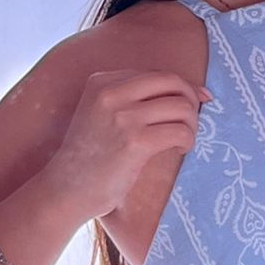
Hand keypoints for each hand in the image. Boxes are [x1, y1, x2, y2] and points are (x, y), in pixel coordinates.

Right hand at [48, 68, 213, 218]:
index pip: (157, 74)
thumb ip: (135, 99)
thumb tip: (195, 92)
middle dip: (191, 101)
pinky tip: (180, 150)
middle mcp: (111, 93)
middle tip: (191, 122)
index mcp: (102, 81)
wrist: (66, 190)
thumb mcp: (102, 114)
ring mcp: (123, 116)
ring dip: (191, 125)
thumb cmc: (91, 157)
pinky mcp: (134, 142)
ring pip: (181, 107)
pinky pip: (180, 131)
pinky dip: (188, 140)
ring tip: (182, 141)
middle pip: (172, 83)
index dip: (183, 87)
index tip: (198, 101)